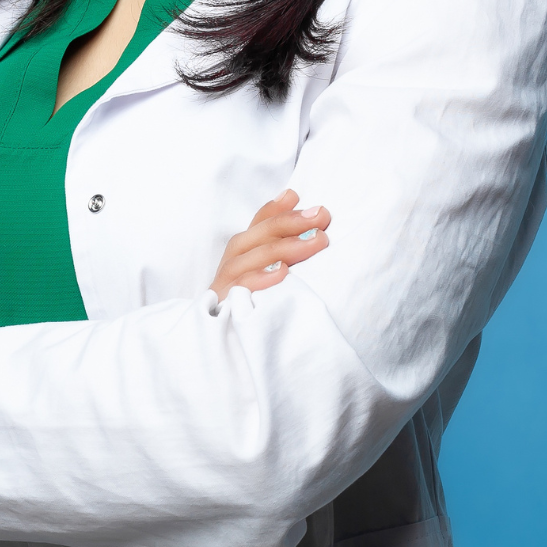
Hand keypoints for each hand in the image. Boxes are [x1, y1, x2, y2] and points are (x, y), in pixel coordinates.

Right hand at [209, 189, 330, 298]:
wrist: (224, 351)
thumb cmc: (253, 305)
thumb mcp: (268, 268)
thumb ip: (278, 238)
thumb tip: (293, 195)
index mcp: (242, 253)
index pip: (260, 224)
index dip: (281, 210)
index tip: (308, 203)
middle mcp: (232, 264)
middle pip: (257, 236)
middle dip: (291, 223)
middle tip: (323, 218)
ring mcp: (226, 286)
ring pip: (250, 257)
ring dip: (285, 247)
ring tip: (316, 241)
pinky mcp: (224, 308)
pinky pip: (240, 290)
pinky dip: (259, 279)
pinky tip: (282, 273)